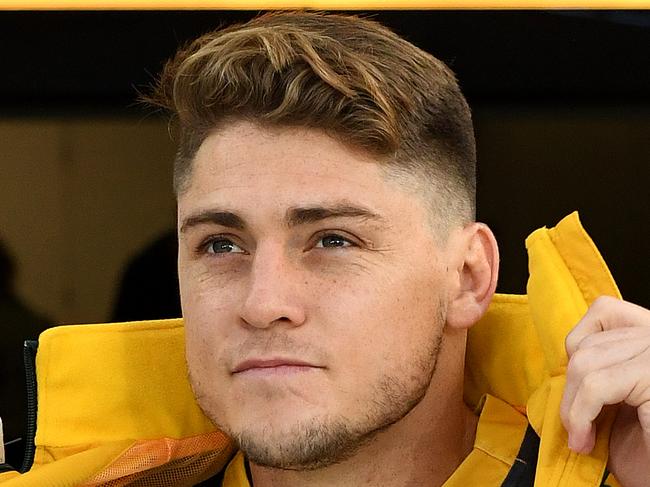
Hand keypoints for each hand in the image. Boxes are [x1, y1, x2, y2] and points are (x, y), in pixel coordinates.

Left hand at [561, 296, 649, 486]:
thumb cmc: (644, 444)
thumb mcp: (617, 393)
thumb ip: (601, 366)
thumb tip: (563, 359)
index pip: (606, 310)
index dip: (580, 346)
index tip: (580, 387)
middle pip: (589, 344)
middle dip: (571, 388)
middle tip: (575, 427)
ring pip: (586, 362)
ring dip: (573, 407)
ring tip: (581, 437)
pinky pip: (596, 386)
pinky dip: (580, 415)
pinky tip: (586, 440)